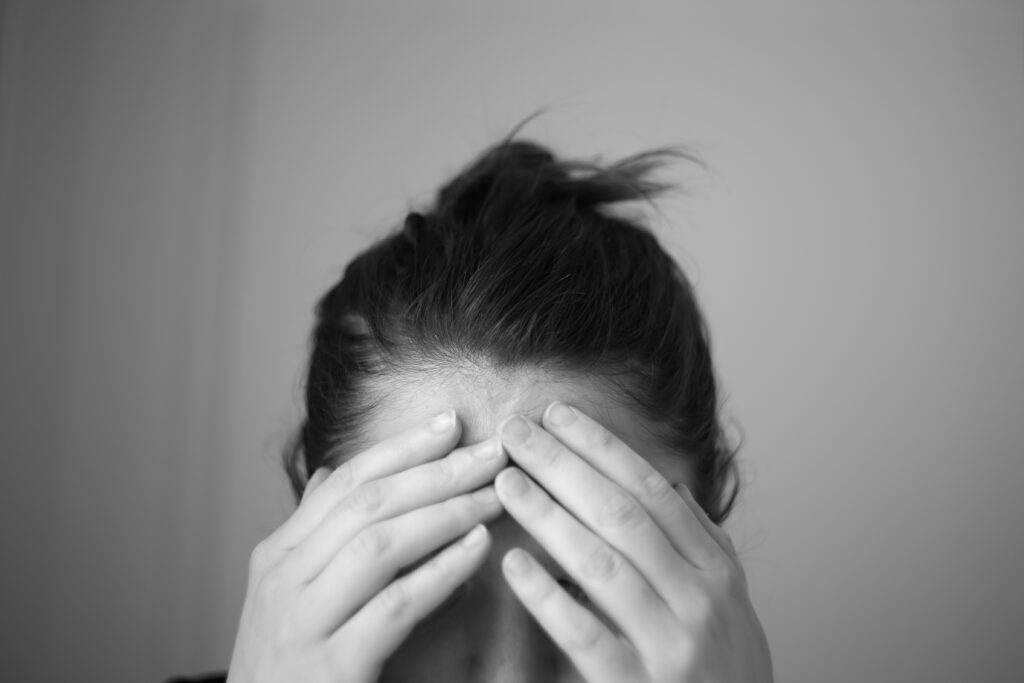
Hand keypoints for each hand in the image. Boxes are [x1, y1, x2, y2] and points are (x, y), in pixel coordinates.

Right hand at [227, 411, 505, 682]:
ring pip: (381, 544)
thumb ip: (314, 536)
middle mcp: (284, 580)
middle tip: (492, 450)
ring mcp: (303, 622)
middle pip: (368, 503)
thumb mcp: (291, 596)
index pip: (345, 481)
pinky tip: (478, 548)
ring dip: (446, 512)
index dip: (402, 447)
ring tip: (494, 493)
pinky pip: (397, 605)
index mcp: (278, 555)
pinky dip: (442, 570)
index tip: (452, 422)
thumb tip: (326, 476)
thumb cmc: (290, 667)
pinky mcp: (332, 667)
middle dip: (437, 470)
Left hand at [493, 403, 772, 682]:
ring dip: (549, 516)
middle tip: (515, 430)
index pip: (652, 491)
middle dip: (564, 466)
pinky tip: (513, 565)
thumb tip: (672, 485)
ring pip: (603, 564)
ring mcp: (672, 645)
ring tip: (506, 482)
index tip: (558, 415)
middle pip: (623, 514)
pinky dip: (548, 597)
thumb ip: (702, 545)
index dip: (601, 448)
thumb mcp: (731, 604)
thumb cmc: (726, 674)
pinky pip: (586, 636)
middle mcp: (699, 600)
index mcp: (717, 572)